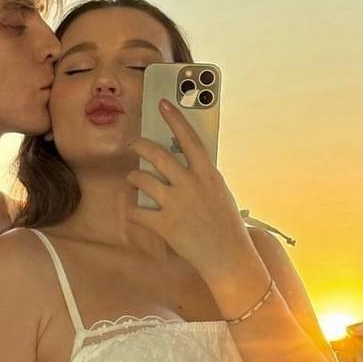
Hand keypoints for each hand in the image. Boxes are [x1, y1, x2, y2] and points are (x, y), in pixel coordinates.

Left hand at [126, 99, 260, 285]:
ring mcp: (176, 203)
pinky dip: (133, 212)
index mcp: (208, 174)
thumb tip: (184, 165)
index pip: (189, 138)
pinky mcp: (164, 224)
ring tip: (133, 178)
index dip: (175, 118)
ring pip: (142, 179)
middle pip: (158, 155)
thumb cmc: (227, 226)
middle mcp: (191, 184)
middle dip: (141, 146)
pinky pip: (137, 212)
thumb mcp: (220, 194)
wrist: (229, 257)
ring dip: (134, 177)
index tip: (163, 104)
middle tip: (135, 144)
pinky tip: (134, 212)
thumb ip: (202, 178)